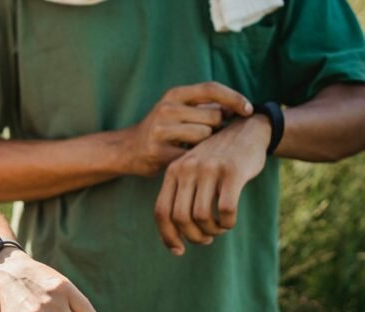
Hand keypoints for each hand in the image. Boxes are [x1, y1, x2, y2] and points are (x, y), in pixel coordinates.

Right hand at [124, 82, 253, 176]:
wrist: (128, 149)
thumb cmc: (163, 129)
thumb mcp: (179, 110)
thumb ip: (205, 107)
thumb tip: (239, 107)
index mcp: (174, 95)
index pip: (211, 89)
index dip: (234, 98)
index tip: (248, 110)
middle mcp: (166, 108)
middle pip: (213, 117)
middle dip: (217, 127)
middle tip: (207, 135)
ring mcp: (160, 130)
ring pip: (205, 136)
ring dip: (206, 144)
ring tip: (192, 146)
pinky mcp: (158, 151)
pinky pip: (192, 155)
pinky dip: (194, 158)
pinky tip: (185, 157)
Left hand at [154, 115, 271, 254]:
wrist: (246, 130)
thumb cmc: (217, 161)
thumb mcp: (192, 173)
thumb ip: (181, 197)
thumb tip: (174, 240)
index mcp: (173, 172)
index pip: (161, 211)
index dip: (167, 236)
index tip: (178, 250)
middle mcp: (187, 169)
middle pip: (181, 218)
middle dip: (194, 236)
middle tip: (206, 238)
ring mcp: (209, 169)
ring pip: (202, 217)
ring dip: (212, 231)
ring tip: (219, 228)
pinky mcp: (233, 171)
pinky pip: (225, 210)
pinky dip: (227, 223)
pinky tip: (229, 221)